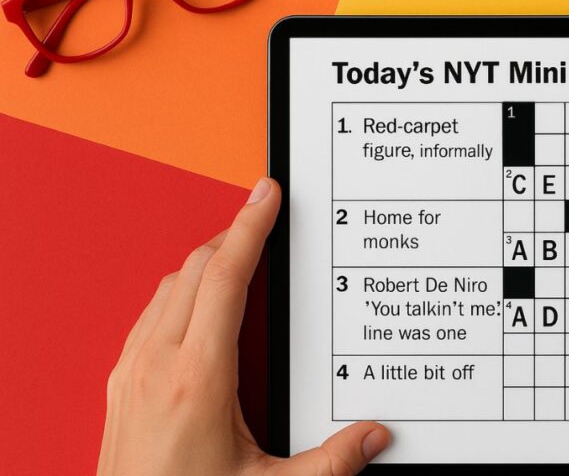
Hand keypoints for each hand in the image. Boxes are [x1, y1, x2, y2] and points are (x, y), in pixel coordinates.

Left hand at [97, 178, 390, 475]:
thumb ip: (330, 463)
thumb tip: (373, 437)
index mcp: (197, 378)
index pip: (226, 278)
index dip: (250, 228)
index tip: (265, 196)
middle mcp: (156, 363)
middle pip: (196, 269)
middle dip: (233, 234)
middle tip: (264, 214)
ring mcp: (131, 370)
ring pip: (169, 288)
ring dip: (206, 263)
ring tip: (241, 256)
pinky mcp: (120, 384)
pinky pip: (152, 315)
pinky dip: (182, 293)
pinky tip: (202, 309)